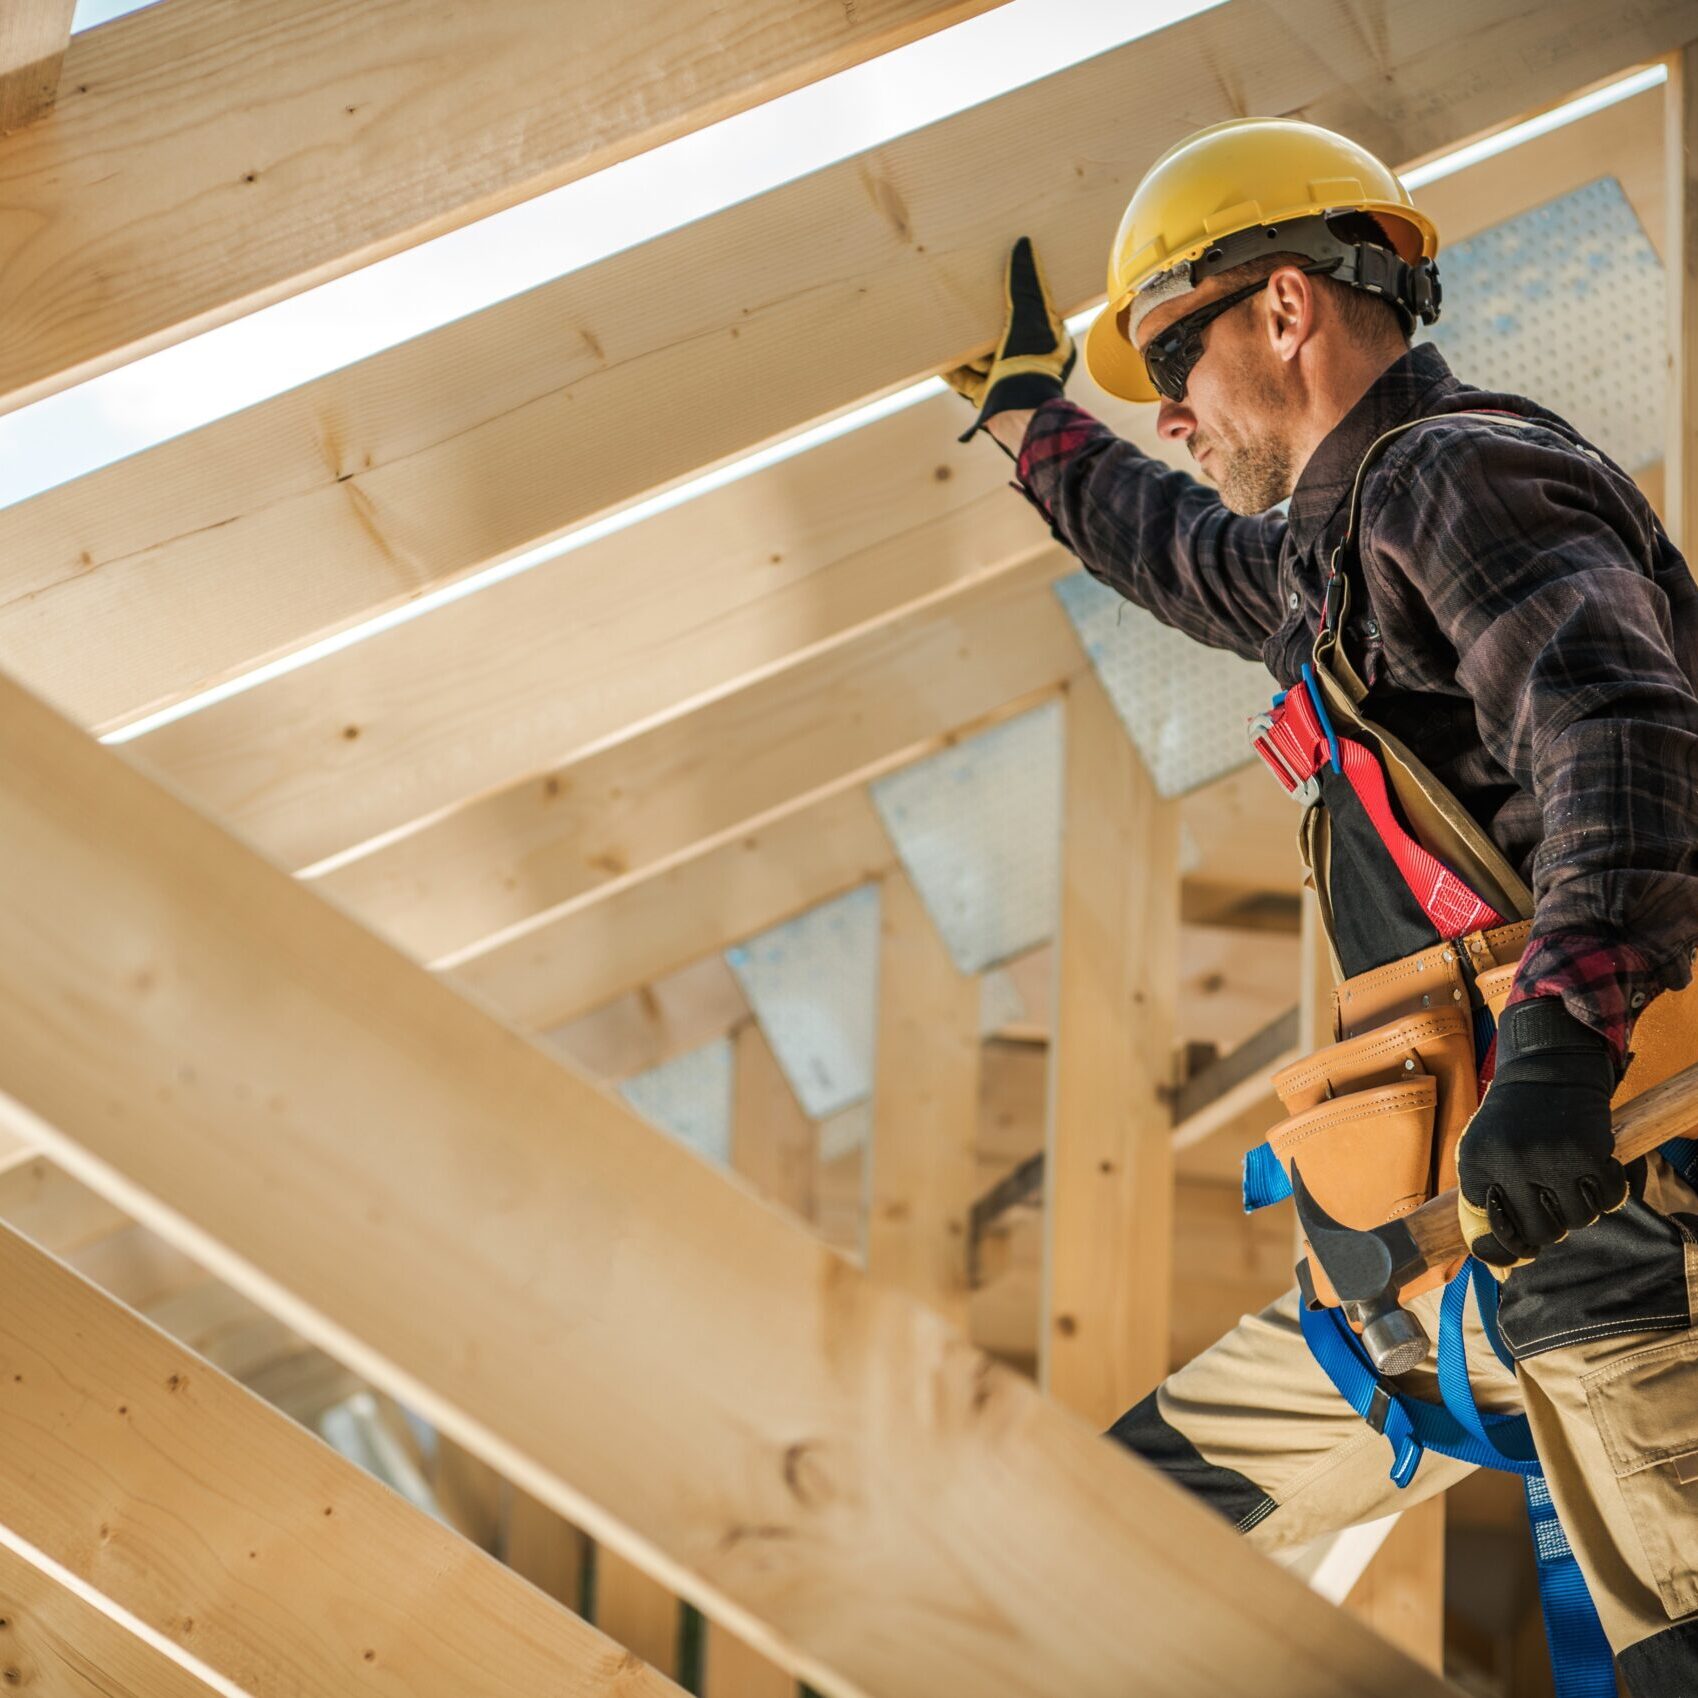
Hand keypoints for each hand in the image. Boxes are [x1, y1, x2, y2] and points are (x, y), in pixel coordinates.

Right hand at [944, 236, 1074, 445]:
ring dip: (965, 346)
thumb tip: (1023, 244)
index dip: (1016, 297)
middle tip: (966, 301)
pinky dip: (952, 369)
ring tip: (946, 326)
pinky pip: (966, 381)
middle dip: (984, 322)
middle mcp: (1030, 362)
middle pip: (1002, 335)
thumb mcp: (1031, 315)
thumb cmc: (1031, 364)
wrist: (1018, 415)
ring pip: (982, 358)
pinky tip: (936, 359)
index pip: (1032, 312)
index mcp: (1050, 343)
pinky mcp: (988, 398)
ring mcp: (1008, 380)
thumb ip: (1026, 283)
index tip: (998, 281)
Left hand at [1456, 997, 1630, 1268]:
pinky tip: (1594, 1175)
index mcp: (1476, 1163)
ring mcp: (1551, 1158)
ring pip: (1578, 1221)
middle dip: (1549, 1228)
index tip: (1519, 1239)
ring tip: (1570, 1184)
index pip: (1493, 1231)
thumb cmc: (1510, 1121)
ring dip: (1579, 1210)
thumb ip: (1483, 1201)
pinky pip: (1609, 1200)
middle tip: (1550, 1205)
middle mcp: (1510, 1163)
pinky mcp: (1589, 1151)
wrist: (1545, 1070)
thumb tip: (1499, 1264)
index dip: (1509, 1242)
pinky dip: (1608, 1194)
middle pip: (1541, 1234)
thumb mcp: (1479, 1152)